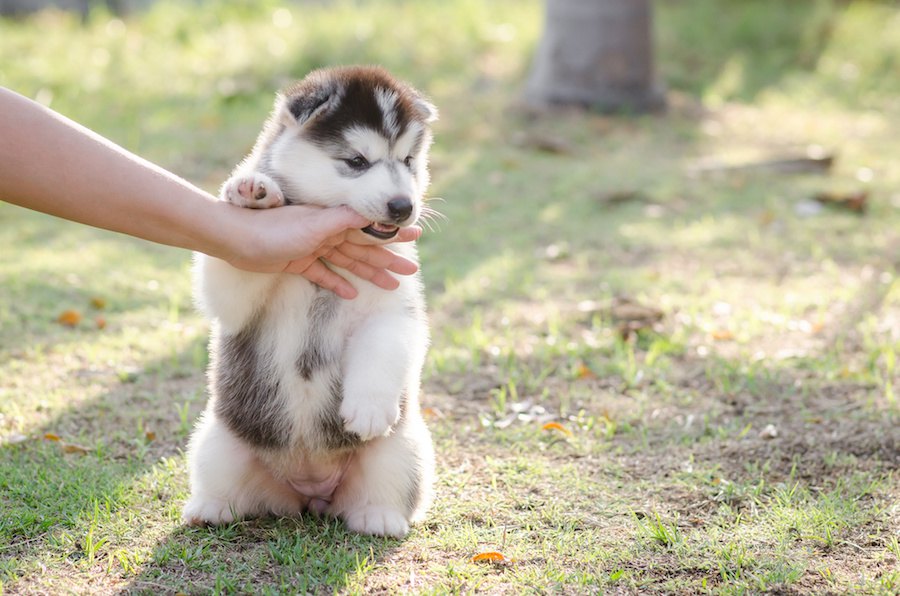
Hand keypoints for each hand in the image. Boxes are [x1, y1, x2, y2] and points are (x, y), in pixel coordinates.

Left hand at [224, 204, 421, 298]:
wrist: (236, 238)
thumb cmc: (275, 229)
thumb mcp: (316, 223)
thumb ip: (346, 218)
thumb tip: (376, 211)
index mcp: (333, 220)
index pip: (370, 227)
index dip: (392, 233)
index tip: (414, 234)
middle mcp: (326, 232)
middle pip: (364, 248)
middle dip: (387, 259)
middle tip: (411, 271)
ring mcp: (313, 248)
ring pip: (348, 263)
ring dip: (369, 274)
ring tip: (390, 287)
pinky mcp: (298, 263)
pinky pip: (323, 275)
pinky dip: (337, 284)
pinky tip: (351, 295)